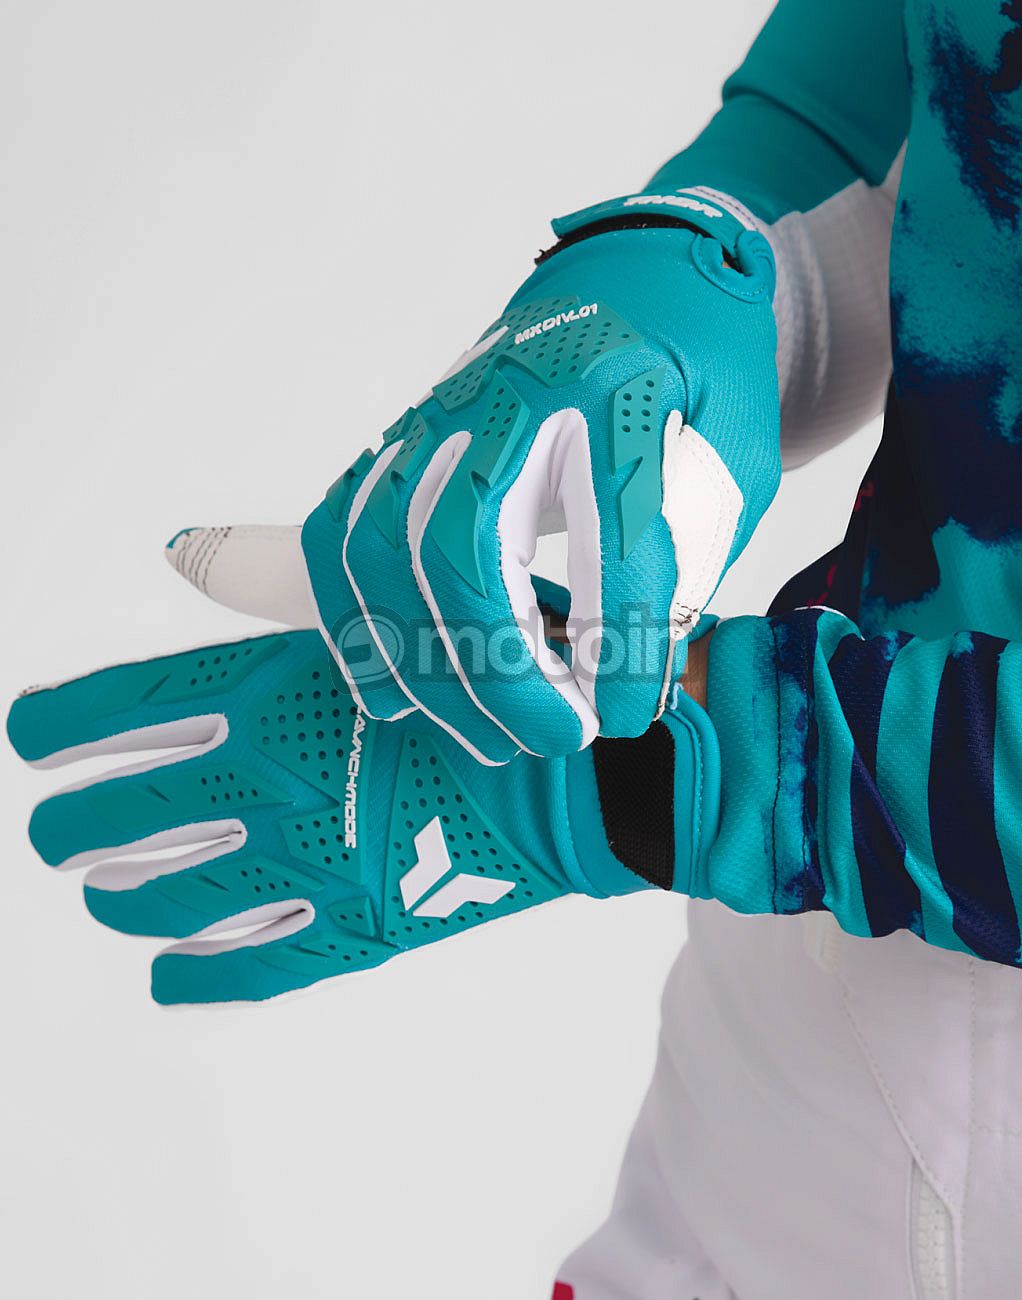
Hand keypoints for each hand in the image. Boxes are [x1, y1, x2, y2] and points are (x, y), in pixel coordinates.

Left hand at [7, 569, 718, 1004]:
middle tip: (53, 836)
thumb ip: (287, 587)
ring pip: (180, 898)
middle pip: (134, 817)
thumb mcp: (393, 605)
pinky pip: (260, 965)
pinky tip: (165, 976)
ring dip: (126, 896)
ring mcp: (317, 862)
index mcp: (280, 694)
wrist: (599, 766)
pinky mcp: (365, 925)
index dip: (66, 730)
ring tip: (100, 895)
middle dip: (78, 827)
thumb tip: (192, 552)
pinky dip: (202, 975)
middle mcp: (276, 783)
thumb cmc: (507, 667)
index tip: (31, 741)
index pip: (132, 714)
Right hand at [184, 191, 778, 764]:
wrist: (635, 275)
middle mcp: (510, 396)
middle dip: (500, 671)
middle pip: (463, 550)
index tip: (628, 712)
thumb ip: (688, 554)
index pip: (611, 538)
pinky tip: (397, 683)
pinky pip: (342, 535)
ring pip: (383, 550)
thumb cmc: (694, 367)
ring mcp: (441, 416)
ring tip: (485, 729)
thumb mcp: (736, 453)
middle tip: (554, 734)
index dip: (618, 645)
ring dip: (425, 663)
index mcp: (616, 389)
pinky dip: (356, 622)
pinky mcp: (403, 440)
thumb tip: (620, 669)